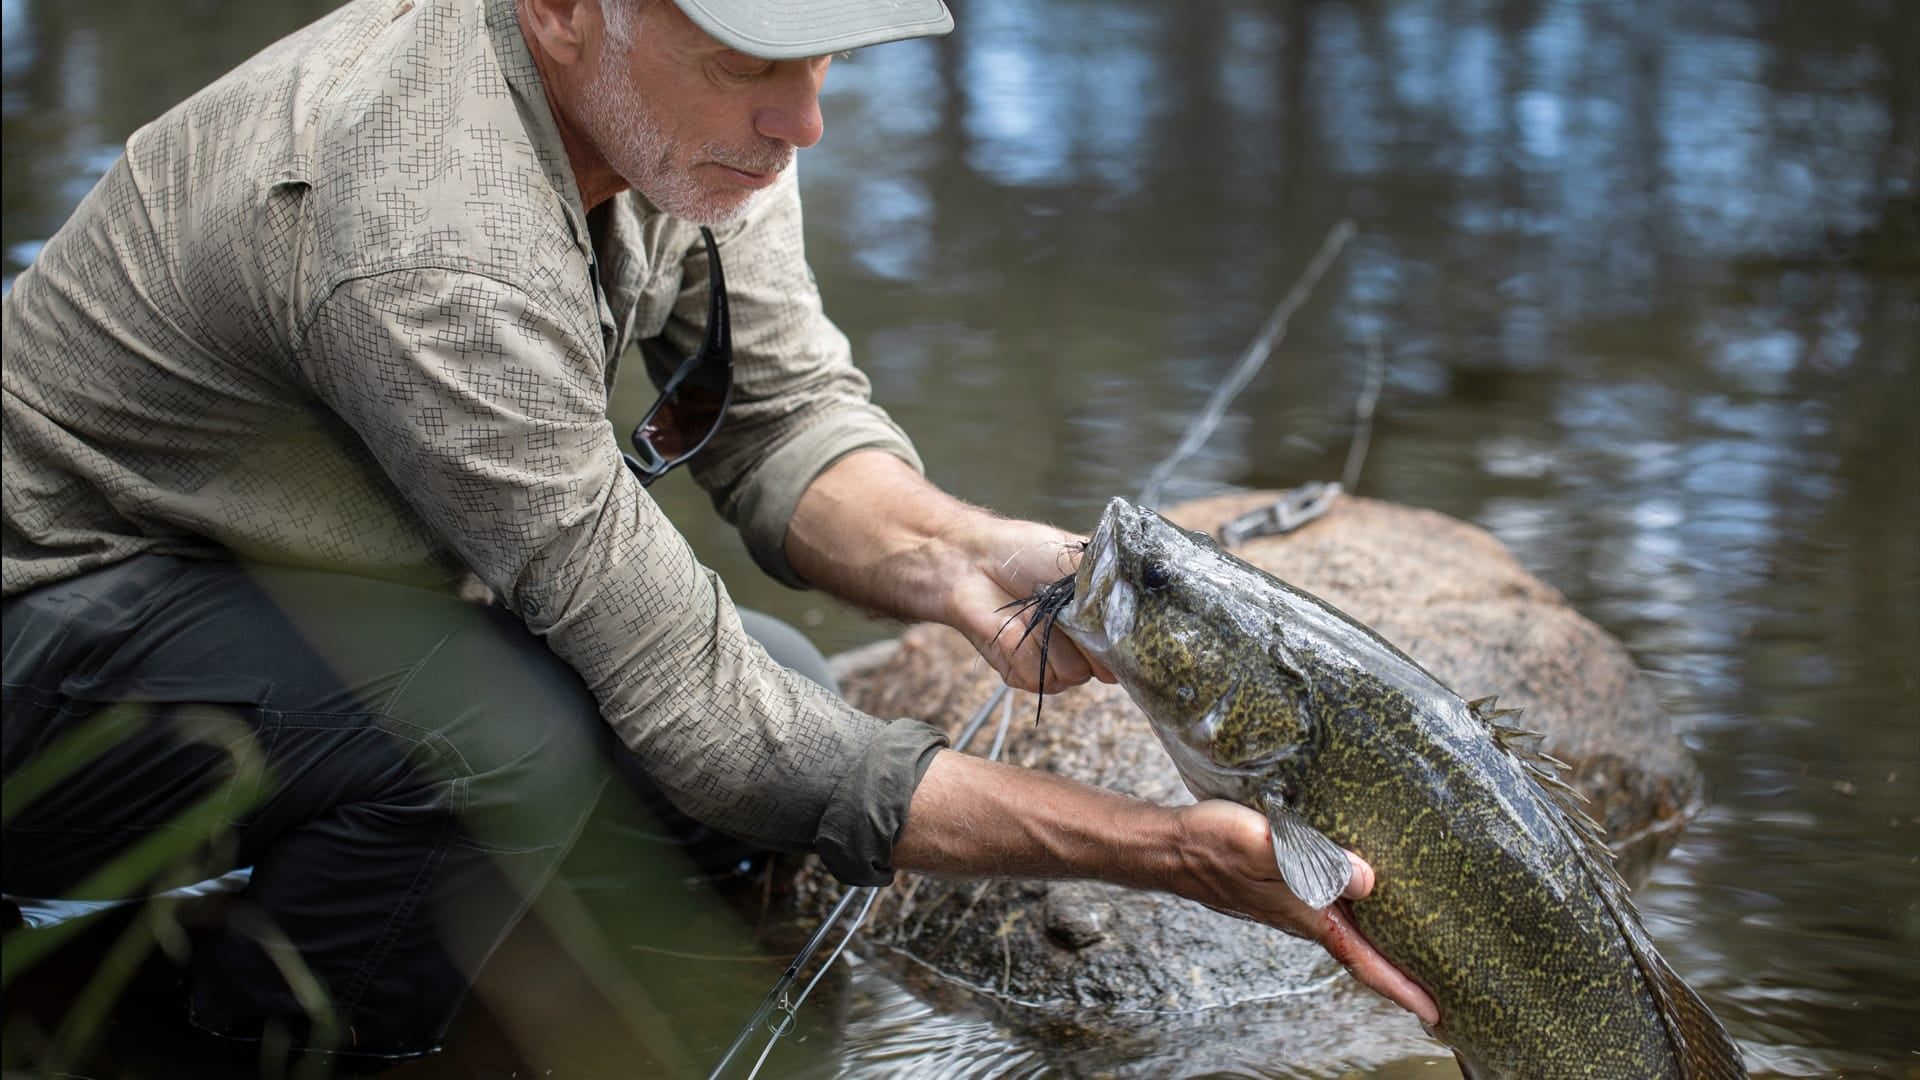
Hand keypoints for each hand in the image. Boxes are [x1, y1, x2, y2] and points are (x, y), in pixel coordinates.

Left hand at [939, 516, 1115, 693]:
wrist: (972, 562)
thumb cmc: (1024, 553)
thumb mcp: (1077, 557)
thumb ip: (1112, 581)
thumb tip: (1139, 593)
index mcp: (1103, 621)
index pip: (1131, 650)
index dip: (1123, 640)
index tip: (1108, 618)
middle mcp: (1084, 649)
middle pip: (1106, 670)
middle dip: (1085, 638)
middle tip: (1062, 606)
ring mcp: (1055, 663)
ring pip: (1072, 674)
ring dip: (1050, 639)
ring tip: (1033, 610)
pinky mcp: (1023, 674)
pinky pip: (1037, 676)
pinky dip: (1022, 647)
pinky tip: (1012, 626)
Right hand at [1171, 799, 1439, 1024]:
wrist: (1171, 846)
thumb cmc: (1213, 846)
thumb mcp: (1265, 849)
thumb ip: (1314, 863)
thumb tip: (1367, 880)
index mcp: (1307, 917)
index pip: (1363, 961)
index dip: (1402, 988)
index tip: (1436, 1014)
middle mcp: (1305, 917)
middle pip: (1363, 954)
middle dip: (1401, 972)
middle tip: (1442, 988)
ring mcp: (1293, 905)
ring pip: (1350, 931)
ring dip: (1382, 944)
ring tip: (1417, 946)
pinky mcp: (1284, 886)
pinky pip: (1332, 907)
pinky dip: (1358, 915)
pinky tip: (1367, 897)